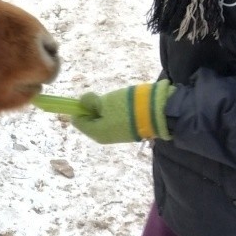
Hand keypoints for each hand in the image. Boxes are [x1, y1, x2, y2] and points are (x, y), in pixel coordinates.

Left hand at [35, 81, 173, 143]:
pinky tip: (126, 104)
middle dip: (94, 107)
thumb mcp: (105, 102)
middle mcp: (104, 136)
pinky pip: (115, 118)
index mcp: (96, 132)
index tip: (87, 98)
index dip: (78, 107)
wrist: (159, 113)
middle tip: (104, 99)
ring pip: (103, 117)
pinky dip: (116, 110)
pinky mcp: (129, 129)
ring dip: (106, 107)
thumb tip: (81, 102)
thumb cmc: (128, 108)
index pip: (77, 119)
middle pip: (90, 119)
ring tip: (117, 101)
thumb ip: (90, 102)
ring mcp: (117, 134)